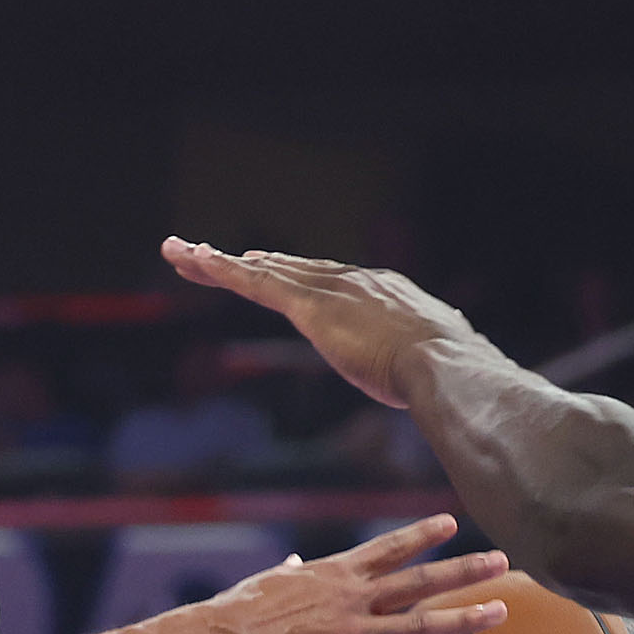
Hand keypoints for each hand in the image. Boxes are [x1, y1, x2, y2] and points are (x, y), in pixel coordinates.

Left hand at [163, 240, 475, 406]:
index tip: (271, 267)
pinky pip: (255, 285)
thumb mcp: (441, 367)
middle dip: (253, 263)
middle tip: (213, 256)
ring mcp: (333, 292)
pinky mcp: (312, 310)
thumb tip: (454, 381)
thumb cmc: (452, 378)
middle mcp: (357, 281)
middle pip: (291, 269)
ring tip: (180, 252)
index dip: (297, 274)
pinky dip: (221, 271)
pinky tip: (192, 260)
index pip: (332, 280)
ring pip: (263, 272)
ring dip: (217, 263)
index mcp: (388, 292)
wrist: (448, 368)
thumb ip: (433, 367)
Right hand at [206, 516, 505, 633]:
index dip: (422, 535)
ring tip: (501, 612)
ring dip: (464, 619)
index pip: (389, 548)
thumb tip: (295, 562)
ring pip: (420, 625)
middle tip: (503, 559)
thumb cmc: (240, 611)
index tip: (452, 522)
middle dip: (464, 569)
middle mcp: (353, 599)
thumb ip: (293, 572)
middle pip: (420, 580)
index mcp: (337, 574)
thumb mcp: (271, 582)